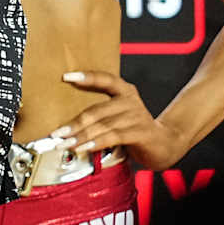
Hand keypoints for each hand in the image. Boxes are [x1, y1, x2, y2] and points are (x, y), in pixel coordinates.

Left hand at [54, 70, 186, 170]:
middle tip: (56, 133)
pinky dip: (97, 142)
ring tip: (65, 144)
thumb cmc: (134, 130)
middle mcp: (130, 101)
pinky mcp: (142, 132)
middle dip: (74, 124)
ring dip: (81, 136)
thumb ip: (99, 116)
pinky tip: (84, 147)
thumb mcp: (117, 117)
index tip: (66, 76)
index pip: (104, 79)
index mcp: (124, 91)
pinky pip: (114, 136)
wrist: (167, 144)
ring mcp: (137, 116)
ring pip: (103, 125)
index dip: (86, 77)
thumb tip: (66, 126)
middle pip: (96, 110)